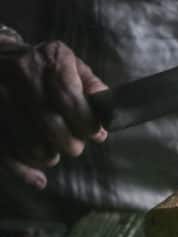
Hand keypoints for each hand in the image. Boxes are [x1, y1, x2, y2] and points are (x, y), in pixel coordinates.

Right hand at [0, 38, 108, 189]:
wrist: (1, 57)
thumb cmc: (43, 67)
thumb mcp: (70, 64)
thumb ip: (92, 86)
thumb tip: (108, 109)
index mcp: (50, 62)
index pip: (72, 102)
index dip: (88, 125)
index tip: (95, 135)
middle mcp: (23, 76)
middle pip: (53, 127)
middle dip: (70, 144)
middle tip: (73, 145)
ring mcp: (1, 97)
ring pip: (32, 145)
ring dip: (48, 156)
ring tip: (52, 151)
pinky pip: (7, 152)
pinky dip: (24, 171)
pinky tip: (37, 179)